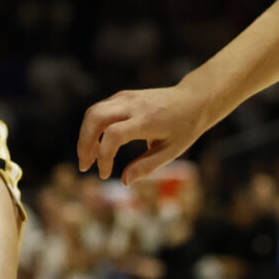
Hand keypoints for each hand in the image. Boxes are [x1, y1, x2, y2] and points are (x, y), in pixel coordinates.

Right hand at [79, 81, 213, 184]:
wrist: (194, 100)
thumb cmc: (185, 128)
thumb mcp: (171, 152)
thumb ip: (147, 166)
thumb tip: (124, 182)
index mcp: (147, 120)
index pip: (114, 135)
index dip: (104, 156)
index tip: (105, 174)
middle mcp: (134, 105)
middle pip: (95, 117)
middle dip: (84, 143)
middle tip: (85, 166)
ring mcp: (126, 97)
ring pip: (93, 111)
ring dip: (85, 135)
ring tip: (89, 158)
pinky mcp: (123, 96)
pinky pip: (100, 109)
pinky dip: (92, 127)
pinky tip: (97, 145)